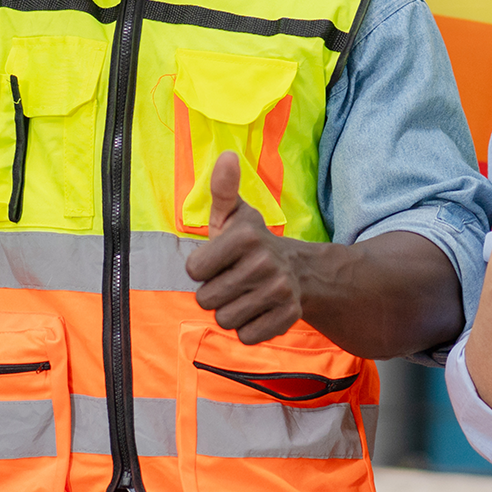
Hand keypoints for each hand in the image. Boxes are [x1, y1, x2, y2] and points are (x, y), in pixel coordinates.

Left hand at [184, 151, 303, 343]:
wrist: (298, 270)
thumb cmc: (250, 243)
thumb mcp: (234, 215)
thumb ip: (222, 189)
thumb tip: (227, 155)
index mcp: (246, 237)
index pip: (193, 270)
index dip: (201, 267)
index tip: (218, 260)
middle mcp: (264, 263)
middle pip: (206, 299)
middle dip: (214, 292)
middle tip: (233, 278)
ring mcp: (279, 291)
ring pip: (224, 320)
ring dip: (230, 310)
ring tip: (245, 293)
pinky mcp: (287, 317)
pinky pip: (246, 337)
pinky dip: (248, 327)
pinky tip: (258, 309)